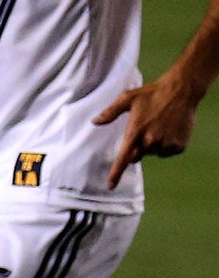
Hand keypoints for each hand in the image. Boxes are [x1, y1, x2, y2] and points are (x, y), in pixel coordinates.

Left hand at [95, 72, 201, 187]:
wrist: (182, 91)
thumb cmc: (152, 93)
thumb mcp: (128, 98)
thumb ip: (110, 112)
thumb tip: (95, 121)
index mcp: (135, 132)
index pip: (123, 158)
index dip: (116, 173)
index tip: (110, 186)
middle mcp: (150, 141)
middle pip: (136, 156)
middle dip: (136, 148)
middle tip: (144, 129)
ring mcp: (166, 144)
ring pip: (153, 153)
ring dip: (153, 145)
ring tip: (159, 125)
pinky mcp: (179, 146)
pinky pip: (167, 152)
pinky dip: (166, 144)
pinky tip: (169, 129)